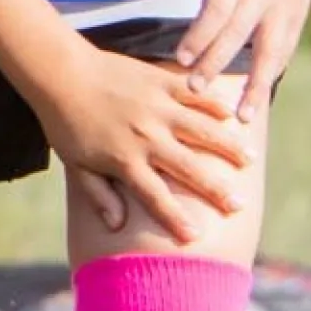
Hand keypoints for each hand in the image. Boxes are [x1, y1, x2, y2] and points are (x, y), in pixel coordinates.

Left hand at [27, 43, 249, 243]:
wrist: (61, 73)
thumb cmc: (65, 122)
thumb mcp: (76, 164)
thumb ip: (99, 195)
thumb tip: (117, 226)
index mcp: (125, 160)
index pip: (155, 197)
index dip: (175, 218)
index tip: (195, 237)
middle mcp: (146, 136)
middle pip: (188, 168)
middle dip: (216, 189)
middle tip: (239, 205)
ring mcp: (156, 107)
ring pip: (202, 129)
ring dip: (227, 146)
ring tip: (249, 160)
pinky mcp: (161, 81)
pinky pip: (194, 94)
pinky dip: (214, 103)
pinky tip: (232, 114)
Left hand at [141, 0, 310, 121]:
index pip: (217, 8)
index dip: (201, 36)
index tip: (182, 59)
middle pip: (239, 32)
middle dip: (218, 63)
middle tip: (196, 89)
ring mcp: (284, 3)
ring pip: (270, 49)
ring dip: (256, 83)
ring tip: (243, 117)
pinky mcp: (298, 11)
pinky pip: (285, 48)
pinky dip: (272, 73)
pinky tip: (260, 98)